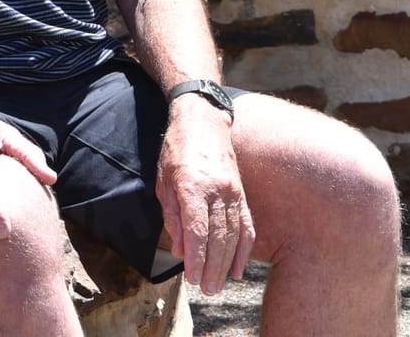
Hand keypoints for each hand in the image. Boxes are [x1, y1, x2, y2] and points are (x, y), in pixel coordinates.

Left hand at [155, 99, 253, 294]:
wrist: (203, 120)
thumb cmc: (176, 149)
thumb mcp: (163, 180)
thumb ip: (172, 215)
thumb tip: (181, 249)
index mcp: (193, 185)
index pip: (198, 230)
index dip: (197, 257)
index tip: (193, 278)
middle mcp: (217, 190)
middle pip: (218, 237)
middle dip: (212, 267)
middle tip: (207, 290)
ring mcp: (233, 192)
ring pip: (233, 234)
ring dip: (226, 263)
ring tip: (219, 285)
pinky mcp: (241, 193)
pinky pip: (246, 225)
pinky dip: (243, 249)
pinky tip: (238, 268)